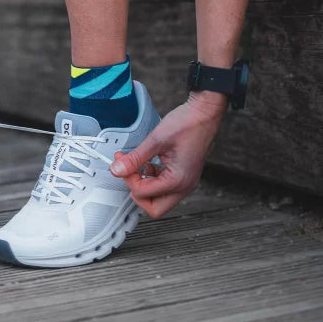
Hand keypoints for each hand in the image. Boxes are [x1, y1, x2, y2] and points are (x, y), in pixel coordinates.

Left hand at [109, 93, 226, 217]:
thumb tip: (118, 169)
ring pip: (159, 199)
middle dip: (137, 192)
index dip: (129, 179)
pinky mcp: (184, 175)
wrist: (204, 113)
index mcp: (178, 181)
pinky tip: (148, 164)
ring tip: (137, 166)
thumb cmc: (188, 124)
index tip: (122, 164)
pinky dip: (153, 180)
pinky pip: (165, 188)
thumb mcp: (155, 140)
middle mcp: (184, 186)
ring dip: (145, 186)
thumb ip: (135, 158)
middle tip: (129, 173)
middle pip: (154, 208)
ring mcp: (186, 182)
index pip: (144, 193)